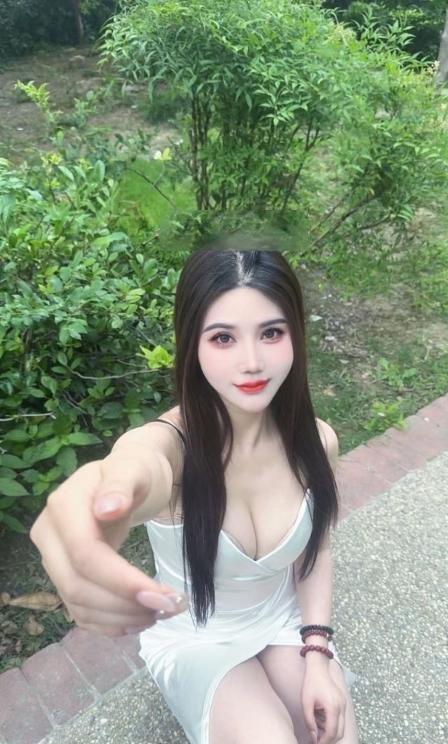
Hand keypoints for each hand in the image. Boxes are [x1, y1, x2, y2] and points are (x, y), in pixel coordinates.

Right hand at [30, 460, 187, 636]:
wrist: (127, 479)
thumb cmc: (135, 468)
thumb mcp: (134, 467)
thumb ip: (121, 484)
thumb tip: (107, 509)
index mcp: (63, 506)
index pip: (84, 554)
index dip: (119, 581)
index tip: (160, 595)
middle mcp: (49, 535)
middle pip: (76, 585)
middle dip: (123, 604)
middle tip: (169, 607)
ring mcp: (53, 558)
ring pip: (77, 603)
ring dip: (120, 617)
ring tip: (161, 612)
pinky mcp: (64, 576)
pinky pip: (80, 611)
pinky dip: (109, 623)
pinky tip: (138, 621)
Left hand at [301, 663, 345, 743]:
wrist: (318, 667)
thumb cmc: (311, 683)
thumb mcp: (306, 703)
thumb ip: (310, 722)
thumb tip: (313, 737)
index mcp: (333, 707)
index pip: (332, 732)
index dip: (324, 742)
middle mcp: (341, 707)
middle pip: (340, 732)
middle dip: (329, 739)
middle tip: (317, 741)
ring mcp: (344, 704)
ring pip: (341, 726)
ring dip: (330, 731)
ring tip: (316, 726)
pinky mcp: (343, 702)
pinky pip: (340, 718)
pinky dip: (332, 723)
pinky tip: (320, 718)